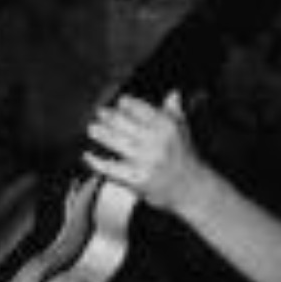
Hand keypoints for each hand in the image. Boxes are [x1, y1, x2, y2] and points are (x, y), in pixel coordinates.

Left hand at [84, 90, 205, 215]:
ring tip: (93, 129)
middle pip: (123, 123)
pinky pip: (111, 167)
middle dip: (108, 116)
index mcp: (167, 126)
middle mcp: (156, 141)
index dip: (125, 104)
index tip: (119, 103)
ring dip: (101, 133)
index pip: (139, 108)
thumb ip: (174, 110)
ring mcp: (145, 160)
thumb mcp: (183, 130)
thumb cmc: (185, 158)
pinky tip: (89, 156)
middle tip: (100, 113)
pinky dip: (97, 161)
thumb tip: (172, 93)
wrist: (191, 188)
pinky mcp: (136, 178)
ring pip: (116, 141)